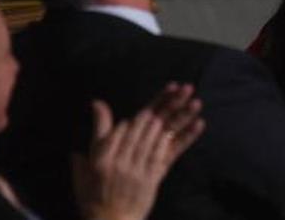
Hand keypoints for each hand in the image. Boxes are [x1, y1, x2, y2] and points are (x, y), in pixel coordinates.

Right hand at [72, 84, 204, 219]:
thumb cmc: (92, 195)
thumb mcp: (86, 163)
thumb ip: (96, 132)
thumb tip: (96, 102)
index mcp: (106, 152)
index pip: (132, 123)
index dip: (152, 105)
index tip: (169, 89)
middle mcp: (124, 157)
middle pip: (150, 125)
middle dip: (169, 104)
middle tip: (186, 88)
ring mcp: (141, 167)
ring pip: (163, 136)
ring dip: (181, 117)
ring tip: (195, 101)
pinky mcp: (155, 176)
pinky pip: (172, 154)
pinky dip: (186, 138)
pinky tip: (198, 124)